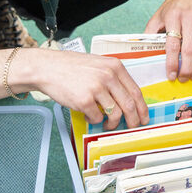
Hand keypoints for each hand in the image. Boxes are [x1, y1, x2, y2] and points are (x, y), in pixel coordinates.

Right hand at [30, 48, 148, 130]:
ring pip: (115, 114)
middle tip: (132, 127)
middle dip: (133, 120)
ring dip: (112, 124)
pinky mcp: (84, 100)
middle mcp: (108, 76)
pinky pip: (96, 118)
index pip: (136, 91)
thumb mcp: (98, 65)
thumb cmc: (71, 67)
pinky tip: (87, 114)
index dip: (142, 108)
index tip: (144, 118)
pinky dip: (94, 120)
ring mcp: (96, 88)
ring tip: (106, 124)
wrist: (48, 67)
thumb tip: (128, 100)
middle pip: (129, 105)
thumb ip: (114, 78)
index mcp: (115, 66)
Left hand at [145, 0, 191, 82]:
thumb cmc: (173, 6)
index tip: (171, 75)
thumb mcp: (158, 16)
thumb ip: (150, 33)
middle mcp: (190, 18)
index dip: (172, 62)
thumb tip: (144, 51)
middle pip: (189, 49)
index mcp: (173, 17)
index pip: (172, 44)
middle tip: (183, 79)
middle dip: (186, 68)